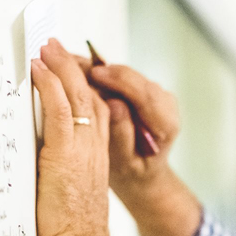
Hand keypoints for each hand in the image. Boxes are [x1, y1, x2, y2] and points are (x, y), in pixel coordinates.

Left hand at [33, 39, 120, 235]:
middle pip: (89, 96)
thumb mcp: (67, 192)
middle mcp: (94, 148)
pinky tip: (39, 69)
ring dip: (61, 67)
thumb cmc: (71, 230)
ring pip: (77, 96)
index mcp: (96, 157)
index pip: (94, 111)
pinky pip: (60, 109)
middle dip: (72, 68)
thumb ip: (59, 170)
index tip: (66, 69)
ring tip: (47, 47)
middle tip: (55, 46)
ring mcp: (82, 149)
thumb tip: (37, 161)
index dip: (81, 87)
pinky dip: (50, 85)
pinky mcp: (65, 154)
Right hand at [73, 59, 180, 206]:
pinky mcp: (143, 91)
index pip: (145, 93)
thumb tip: (116, 104)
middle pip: (134, 78)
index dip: (118, 80)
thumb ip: (123, 134)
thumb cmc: (132, 173)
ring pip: (126, 74)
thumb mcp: (125, 163)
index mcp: (166, 124)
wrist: (141, 174)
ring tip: (69, 62)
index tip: (94, 73)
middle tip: (72, 61)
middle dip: (102, 68)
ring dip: (98, 68)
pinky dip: (100, 73)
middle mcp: (165, 105)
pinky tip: (78, 70)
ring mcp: (155, 95)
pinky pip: (121, 76)